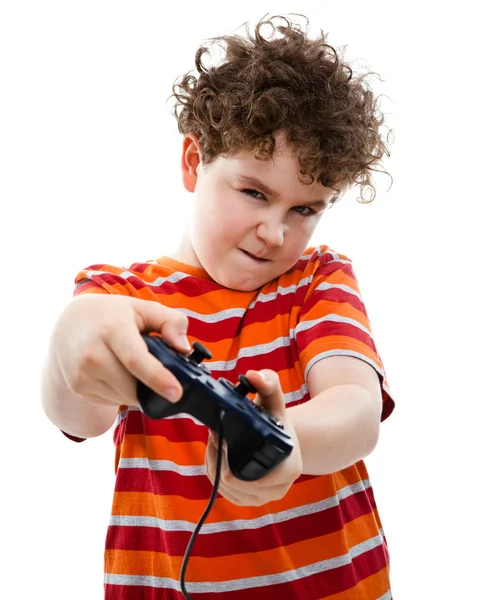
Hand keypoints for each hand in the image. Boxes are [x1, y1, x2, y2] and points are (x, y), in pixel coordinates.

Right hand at [51, 294, 191, 408]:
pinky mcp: (78, 388)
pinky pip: (113, 400)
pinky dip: (123, 391)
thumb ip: (172, 322)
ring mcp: (82, 373)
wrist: (70, 322)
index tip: (176, 393)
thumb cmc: (113, 315)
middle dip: (152, 384)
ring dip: (138, 389)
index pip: (136, 360)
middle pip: (133, 385)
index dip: (158, 378)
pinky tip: (117, 372)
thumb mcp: (144, 308)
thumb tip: (184, 349)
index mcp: (113, 330)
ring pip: (125, 397)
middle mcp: (92, 354)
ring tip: (131, 365)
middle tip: (158, 370)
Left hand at [205, 369, 302, 505]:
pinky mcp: (250, 501)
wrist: (281, 437)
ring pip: (224, 489)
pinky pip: (224, 492)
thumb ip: (268, 382)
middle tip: (215, 436)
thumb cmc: (276, 419)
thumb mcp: (274, 399)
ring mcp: (263, 499)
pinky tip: (217, 455)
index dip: (226, 457)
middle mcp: (278, 490)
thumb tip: (253, 375)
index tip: (220, 436)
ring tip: (216, 442)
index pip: (247, 477)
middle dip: (217, 458)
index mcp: (289, 470)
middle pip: (232, 483)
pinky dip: (215, 473)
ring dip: (214, 465)